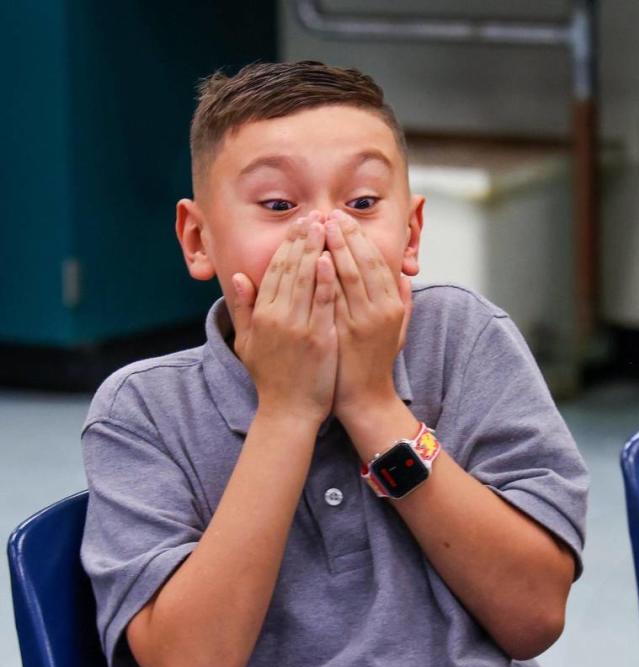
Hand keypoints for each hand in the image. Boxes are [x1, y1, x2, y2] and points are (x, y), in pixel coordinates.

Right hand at [231, 213, 337, 424]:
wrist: (288, 412)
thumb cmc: (270, 378)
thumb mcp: (247, 343)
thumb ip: (243, 309)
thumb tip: (239, 277)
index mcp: (261, 315)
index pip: (274, 270)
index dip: (286, 245)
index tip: (298, 224)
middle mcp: (277, 317)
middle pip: (290, 268)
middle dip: (303, 239)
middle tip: (315, 215)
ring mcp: (298, 327)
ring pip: (306, 280)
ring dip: (316, 250)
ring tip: (326, 226)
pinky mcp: (318, 339)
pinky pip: (323, 303)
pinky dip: (326, 280)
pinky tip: (332, 258)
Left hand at [324, 209, 411, 417]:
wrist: (364, 396)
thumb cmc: (375, 361)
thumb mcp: (398, 329)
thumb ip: (402, 300)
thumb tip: (404, 274)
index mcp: (392, 305)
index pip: (377, 261)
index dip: (361, 238)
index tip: (346, 219)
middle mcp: (381, 310)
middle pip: (363, 262)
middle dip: (346, 236)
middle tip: (329, 215)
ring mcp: (363, 321)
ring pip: (350, 275)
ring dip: (335, 248)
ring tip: (320, 227)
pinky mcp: (345, 332)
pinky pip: (335, 297)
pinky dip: (327, 276)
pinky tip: (318, 258)